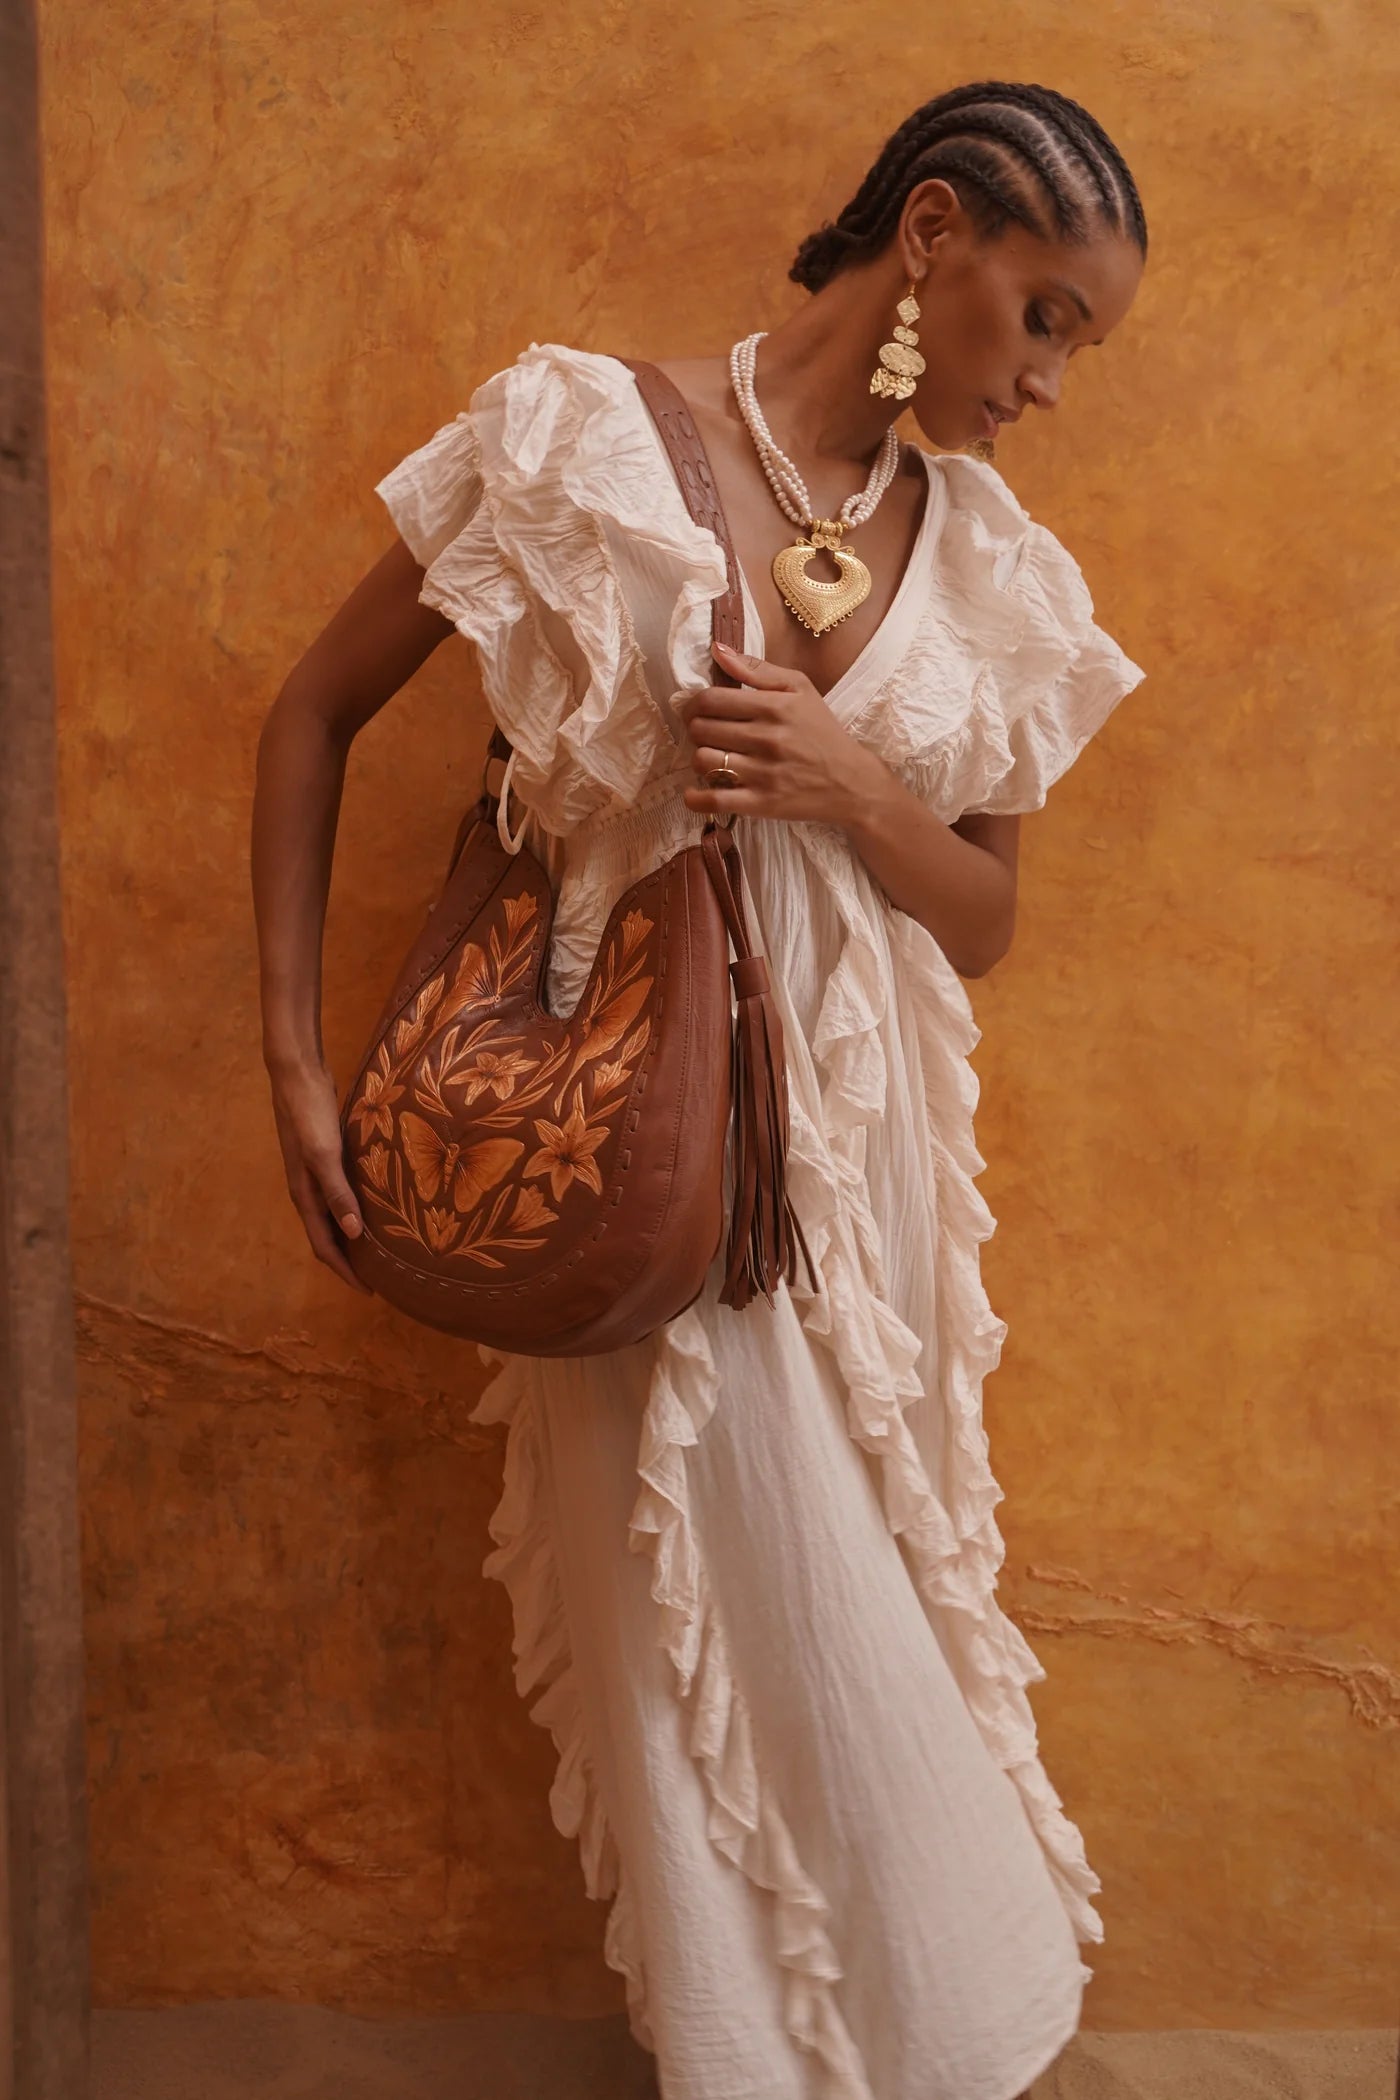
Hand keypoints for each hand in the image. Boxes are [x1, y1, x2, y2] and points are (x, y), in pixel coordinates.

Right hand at [266, 1055, 373, 1293]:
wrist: (297, 1074)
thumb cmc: (310, 1113)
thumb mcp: (325, 1154)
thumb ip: (337, 1192)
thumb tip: (353, 1234)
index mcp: (305, 1195)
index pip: (324, 1246)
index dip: (345, 1271)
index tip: (369, 1291)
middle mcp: (307, 1190)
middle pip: (327, 1236)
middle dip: (348, 1260)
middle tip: (379, 1276)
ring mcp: (314, 1173)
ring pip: (333, 1216)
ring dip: (351, 1236)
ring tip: (380, 1249)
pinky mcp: (324, 1156)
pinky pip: (339, 1193)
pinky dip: (354, 1207)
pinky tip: (375, 1204)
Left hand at [676, 639, 874, 824]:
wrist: (851, 782)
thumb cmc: (822, 731)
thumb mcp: (799, 689)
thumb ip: (757, 668)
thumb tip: (717, 650)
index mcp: (774, 707)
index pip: (711, 700)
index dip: (693, 703)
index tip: (695, 709)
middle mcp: (767, 739)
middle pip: (701, 729)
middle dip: (695, 729)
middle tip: (704, 732)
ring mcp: (764, 774)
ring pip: (703, 761)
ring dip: (699, 758)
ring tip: (712, 756)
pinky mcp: (762, 803)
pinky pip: (714, 800)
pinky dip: (695, 798)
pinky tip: (693, 793)